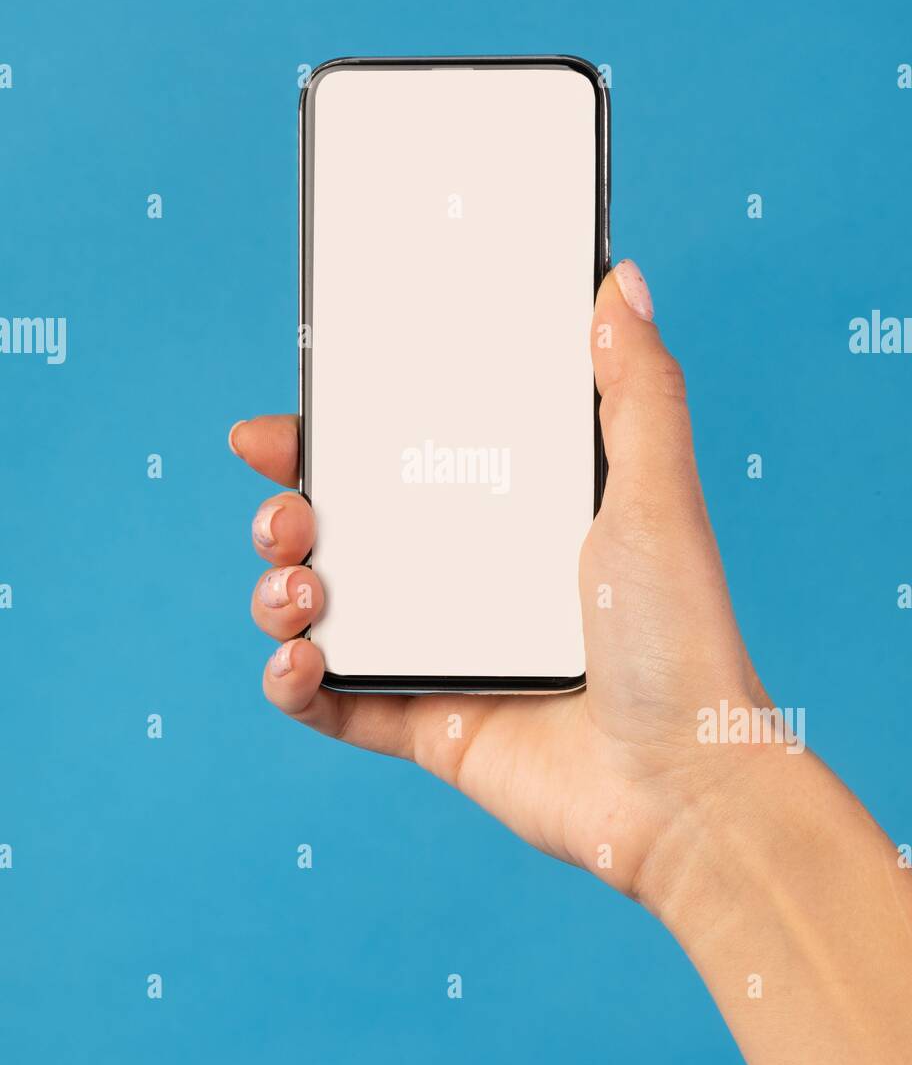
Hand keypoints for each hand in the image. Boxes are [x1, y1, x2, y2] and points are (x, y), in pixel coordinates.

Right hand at [230, 260, 769, 908]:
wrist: (682, 784)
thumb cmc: (680, 637)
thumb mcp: (658, 494)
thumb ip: (637, 388)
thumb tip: (623, 280)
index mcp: (508, 520)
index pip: (401, 463)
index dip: (334, 442)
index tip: (284, 424)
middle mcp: (465, 581)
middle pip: (342, 532)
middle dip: (286, 511)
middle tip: (286, 509)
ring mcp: (440, 654)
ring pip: (320, 611)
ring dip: (277, 590)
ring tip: (300, 590)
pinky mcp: (424, 725)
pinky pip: (329, 702)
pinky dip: (292, 680)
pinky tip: (301, 658)